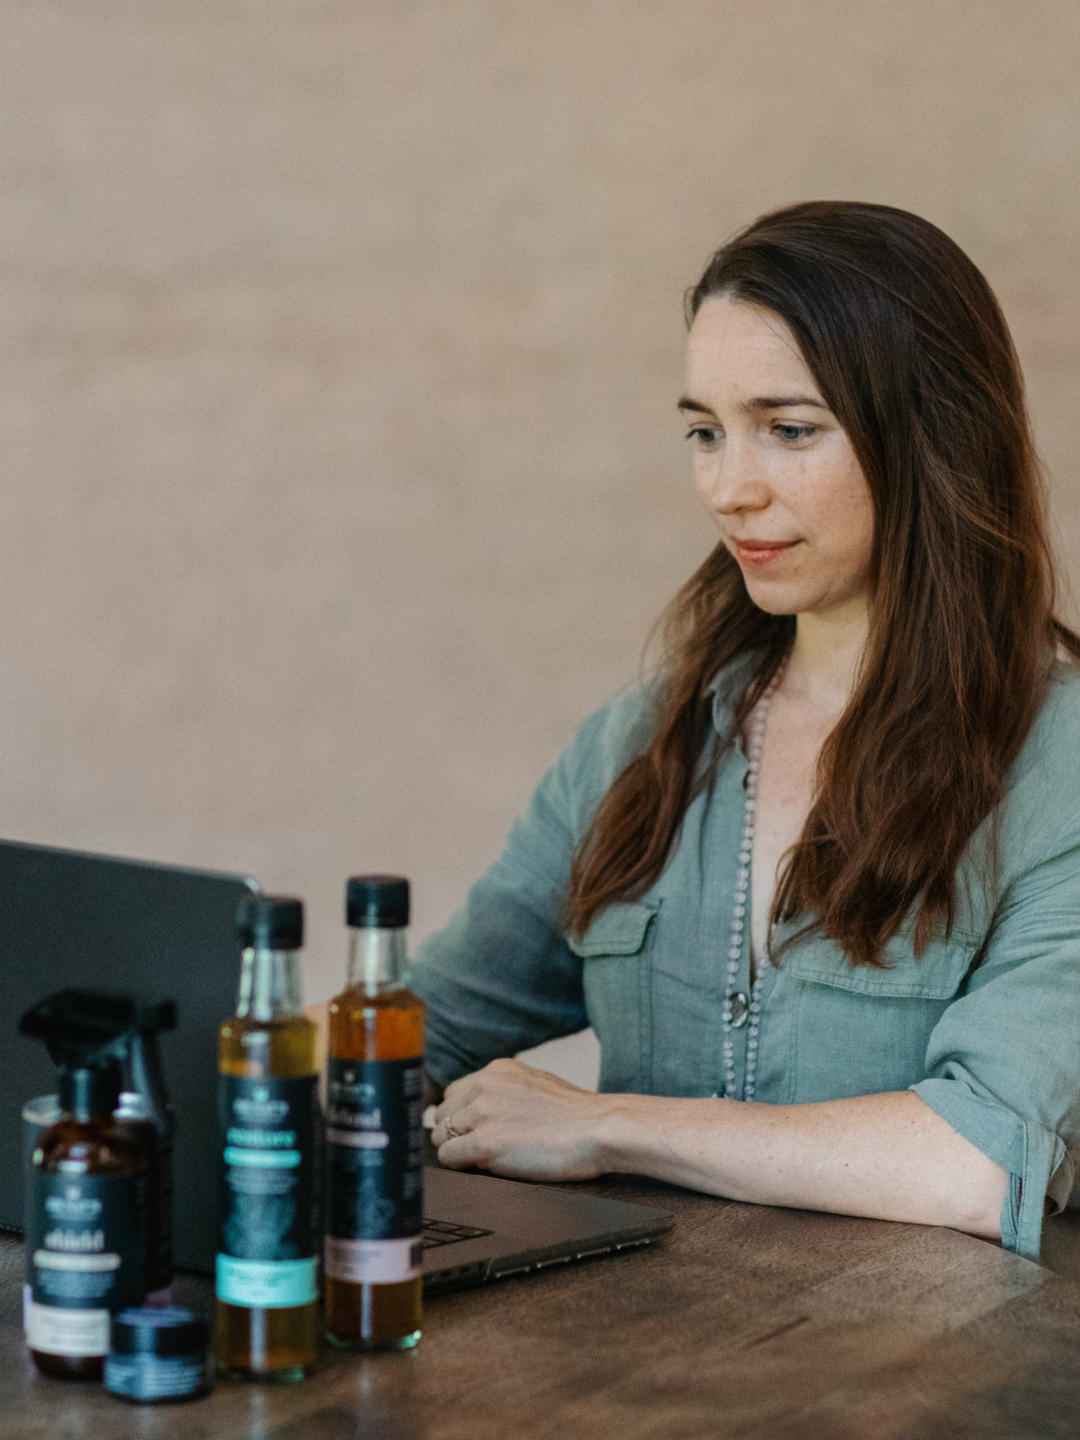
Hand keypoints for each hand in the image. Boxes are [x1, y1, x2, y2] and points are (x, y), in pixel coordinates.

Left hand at [430, 1057, 611, 1181]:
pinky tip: (479, 1167)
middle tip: (475, 1148)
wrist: (599, 1129)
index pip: (455, 1092)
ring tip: (481, 1158)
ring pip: (440, 1135)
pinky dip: (458, 1165)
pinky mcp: (485, 1143)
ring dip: (456, 1149)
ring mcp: (483, 1114)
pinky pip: (449, 1156)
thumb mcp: (535, 1083)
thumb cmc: (576, 1114)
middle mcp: (485, 1086)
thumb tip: (482, 1105)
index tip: (470, 1130)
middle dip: (454, 1131)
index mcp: (497, 1070)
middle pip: (442, 1113)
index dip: (460, 1115)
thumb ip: (505, 1089)